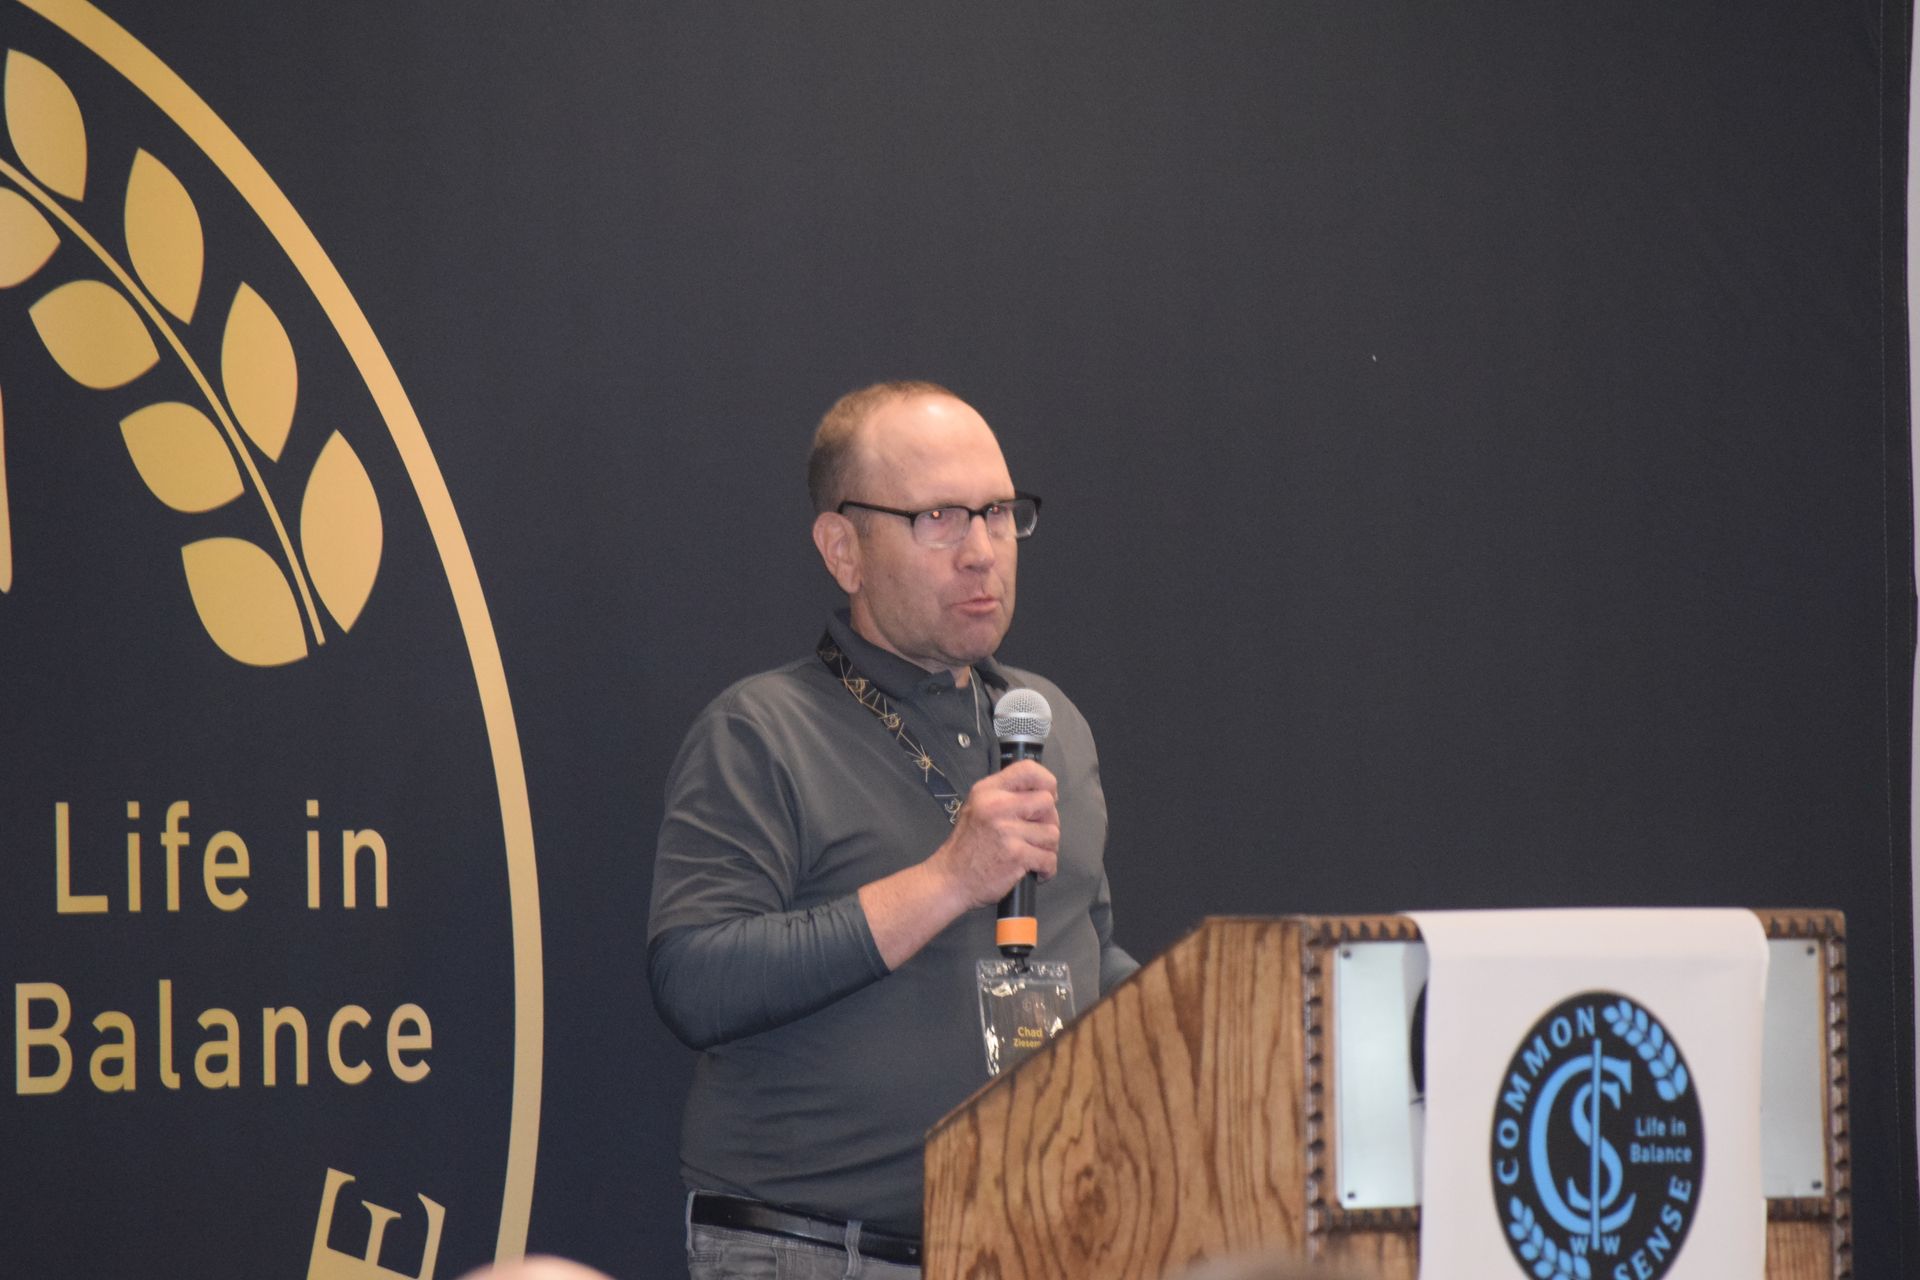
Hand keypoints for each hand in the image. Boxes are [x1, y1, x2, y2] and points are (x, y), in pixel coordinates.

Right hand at [930, 760, 1059, 908]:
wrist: (950, 879)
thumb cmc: (967, 846)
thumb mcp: (978, 808)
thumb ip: (1006, 797)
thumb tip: (1044, 794)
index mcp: (988, 790)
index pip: (1027, 769)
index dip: (1047, 781)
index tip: (1049, 796)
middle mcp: (997, 806)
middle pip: (1047, 802)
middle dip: (1049, 820)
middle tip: (1036, 835)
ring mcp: (1007, 831)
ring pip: (1052, 832)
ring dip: (1047, 848)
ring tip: (1032, 854)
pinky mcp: (1016, 855)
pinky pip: (1049, 858)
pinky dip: (1047, 868)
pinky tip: (1036, 870)